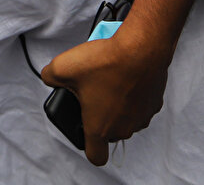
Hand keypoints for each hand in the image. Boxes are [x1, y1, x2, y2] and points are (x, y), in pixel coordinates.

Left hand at [40, 30, 169, 165]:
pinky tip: (123, 74)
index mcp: (100, 128)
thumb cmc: (105, 62)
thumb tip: (49, 77)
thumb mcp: (63, 66)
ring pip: (125, 118)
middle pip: (108, 132)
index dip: (87, 145)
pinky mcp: (154, 103)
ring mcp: (141, 117)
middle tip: (90, 93)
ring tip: (106, 80)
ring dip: (116, 105)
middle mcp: (123, 128)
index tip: (83, 129)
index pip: (96, 155)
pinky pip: (138, 104)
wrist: (141, 49)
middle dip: (98, 115)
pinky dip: (131, 94)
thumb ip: (49, 76)